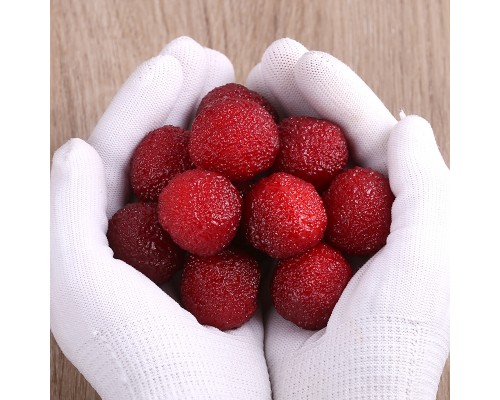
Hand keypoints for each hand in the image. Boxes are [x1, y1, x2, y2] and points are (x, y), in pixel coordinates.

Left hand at [51, 37, 270, 399]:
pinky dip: (253, 168)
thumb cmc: (142, 365)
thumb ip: (65, 220)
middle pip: (164, 150)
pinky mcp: (229, 256)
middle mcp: (145, 233)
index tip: (178, 62)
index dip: (145, 100)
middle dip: (185, 99)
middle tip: (212, 58)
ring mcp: (190, 242)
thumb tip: (75, 147)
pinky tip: (271, 143)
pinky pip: (239, 200)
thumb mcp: (81, 293)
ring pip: (205, 169)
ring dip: (221, 124)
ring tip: (240, 83)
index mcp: (102, 234)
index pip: (119, 151)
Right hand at [246, 38, 448, 398]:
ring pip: (274, 172)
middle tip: (259, 66)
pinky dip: (227, 181)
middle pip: (313, 146)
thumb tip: (409, 121)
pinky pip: (243, 211)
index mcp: (387, 218)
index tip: (298, 60)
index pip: (362, 139)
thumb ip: (426, 194)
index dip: (333, 94)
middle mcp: (341, 224)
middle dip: (287, 101)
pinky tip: (208, 155)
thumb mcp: (425, 275)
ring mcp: (298, 242)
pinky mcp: (261, 266)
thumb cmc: (387, 363)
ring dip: (254, 131)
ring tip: (230, 92)